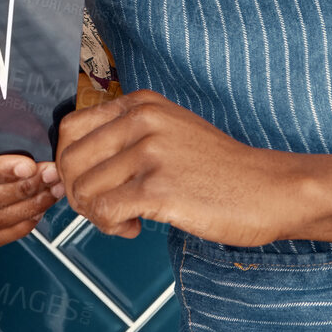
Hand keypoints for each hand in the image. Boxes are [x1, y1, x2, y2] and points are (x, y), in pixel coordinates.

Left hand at [56, 90, 291, 246]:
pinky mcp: (159, 189)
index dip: (69, 164)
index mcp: (141, 104)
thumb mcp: (168, 133)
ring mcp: (151, 153)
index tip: (89, 185)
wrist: (267, 189)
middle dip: (77, 192)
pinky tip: (135, 227)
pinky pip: (104, 211)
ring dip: (96, 214)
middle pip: (69, 160)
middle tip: (104, 208)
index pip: (70, 127)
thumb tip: (63, 168)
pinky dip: (111, 227)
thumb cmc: (217, 169)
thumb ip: (121, 140)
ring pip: (84, 189)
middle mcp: (143, 121)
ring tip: (125, 219)